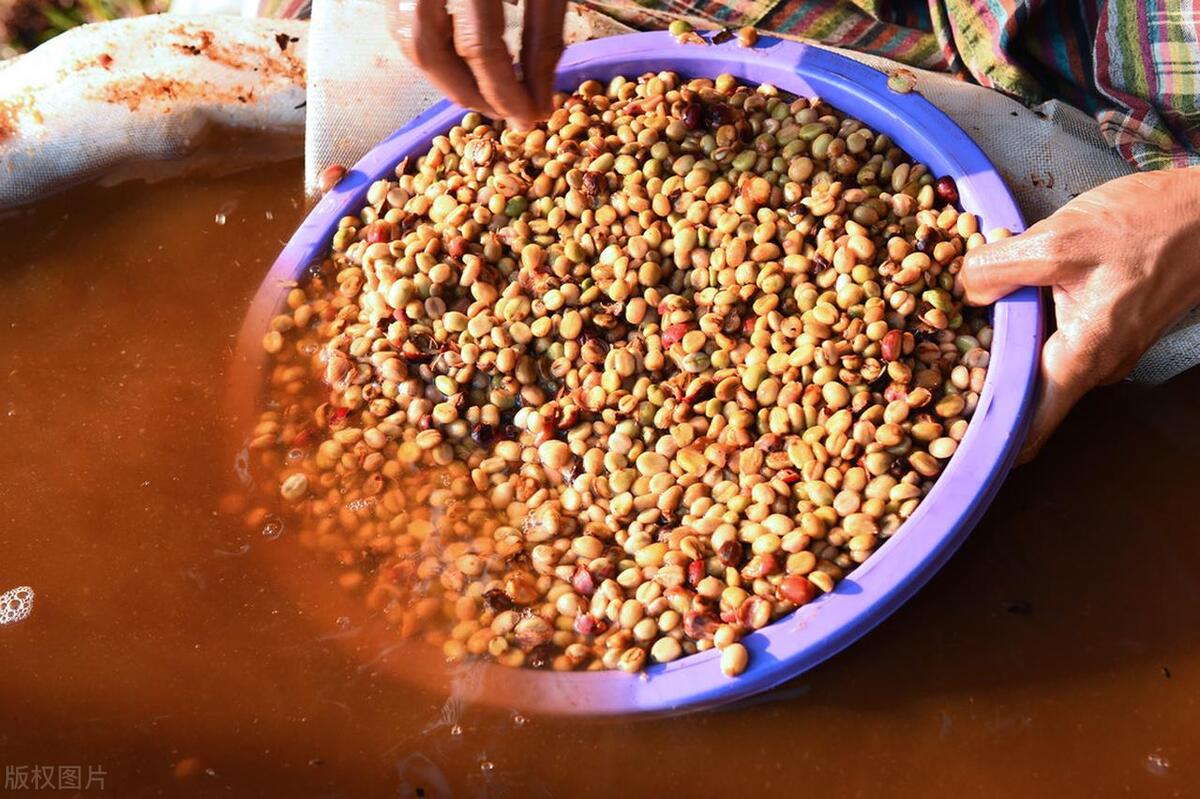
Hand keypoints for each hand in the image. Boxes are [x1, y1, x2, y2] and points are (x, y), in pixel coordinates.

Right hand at [391, 0, 565, 128]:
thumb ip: (543, 38)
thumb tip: (539, 103)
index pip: (478, 44)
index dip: (504, 90)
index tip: (528, 118)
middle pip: (426, 50)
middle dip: (465, 92)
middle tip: (502, 113)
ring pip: (408, 39)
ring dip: (446, 75)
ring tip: (485, 91)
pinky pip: (405, 23)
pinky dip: (435, 50)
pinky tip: (464, 60)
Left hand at [962, 167, 1199, 460]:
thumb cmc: (1148, 226)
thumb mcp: (1061, 239)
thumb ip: (1001, 269)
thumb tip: (961, 292)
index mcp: (1082, 358)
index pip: (1030, 426)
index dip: (988, 437)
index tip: (948, 440)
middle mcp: (1096, 367)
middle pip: (1030, 397)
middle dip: (984, 389)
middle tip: (931, 379)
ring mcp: (1108, 351)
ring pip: (1044, 367)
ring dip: (1006, 356)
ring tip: (953, 342)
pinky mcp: (1112, 329)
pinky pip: (1061, 343)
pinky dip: (1030, 334)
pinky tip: (1001, 309)